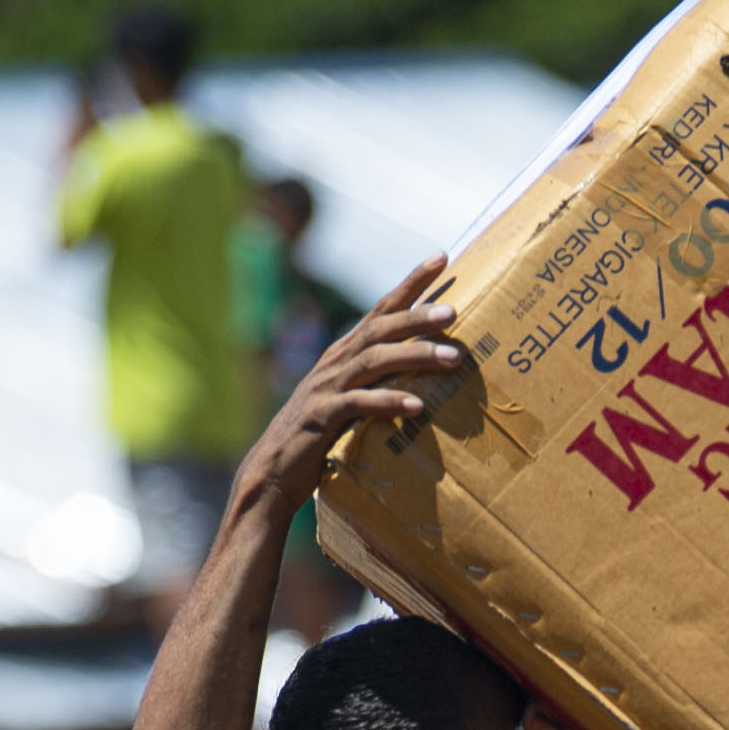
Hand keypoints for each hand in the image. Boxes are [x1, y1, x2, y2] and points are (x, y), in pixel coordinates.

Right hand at [231, 253, 458, 532]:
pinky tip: (417, 406)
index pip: (382, 308)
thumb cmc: (324, 434)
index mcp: (347, 353)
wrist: (275, 471)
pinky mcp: (321, 418)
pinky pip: (357, 406)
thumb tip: (436, 367)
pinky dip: (387, 402)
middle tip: (453, 311)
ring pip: (373, 362)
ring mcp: (326, 388)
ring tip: (453, 358)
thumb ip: (386, 379)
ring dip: (414, 356)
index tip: (442, 258)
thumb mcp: (358, 398)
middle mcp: (336, 362)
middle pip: (379, 328)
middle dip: (416, 317)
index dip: (410, 283)